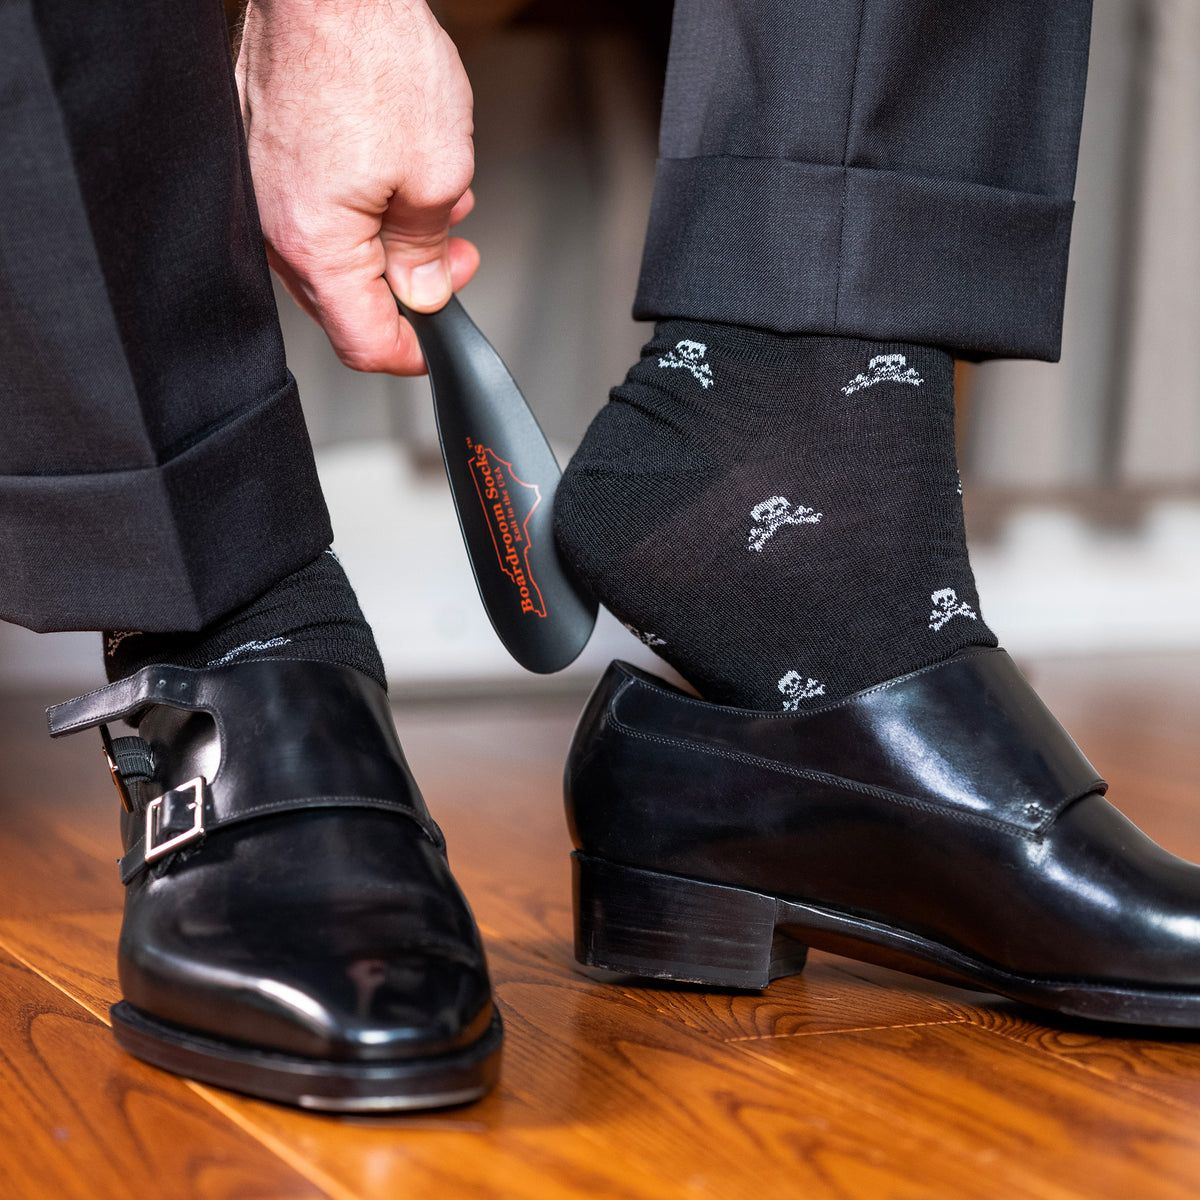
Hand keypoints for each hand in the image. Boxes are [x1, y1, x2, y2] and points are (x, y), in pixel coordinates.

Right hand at [236, 0, 478, 374]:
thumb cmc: (372, 55)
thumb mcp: (436, 173)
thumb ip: (428, 250)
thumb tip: (424, 291)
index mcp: (314, 244)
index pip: (362, 339)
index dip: (409, 353)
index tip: (436, 345)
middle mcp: (275, 225)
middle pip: (347, 302)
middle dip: (411, 289)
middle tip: (456, 260)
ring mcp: (264, 190)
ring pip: (336, 254)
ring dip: (392, 245)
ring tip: (440, 206)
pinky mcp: (266, 158)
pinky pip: (317, 211)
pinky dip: (363, 211)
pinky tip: (399, 180)